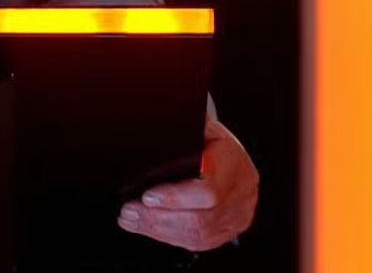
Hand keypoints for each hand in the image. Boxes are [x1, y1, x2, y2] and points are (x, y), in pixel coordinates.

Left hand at [118, 118, 258, 251]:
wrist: (232, 153)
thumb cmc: (211, 139)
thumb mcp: (198, 128)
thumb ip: (179, 136)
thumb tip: (149, 140)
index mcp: (233, 161)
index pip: (208, 191)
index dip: (175, 198)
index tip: (147, 196)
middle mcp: (241, 191)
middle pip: (200, 218)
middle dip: (158, 217)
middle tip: (130, 211)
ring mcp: (237, 214)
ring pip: (198, 234)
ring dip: (159, 230)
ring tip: (133, 220)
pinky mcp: (229, 230)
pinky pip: (200, 242)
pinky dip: (170, 237)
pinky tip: (150, 228)